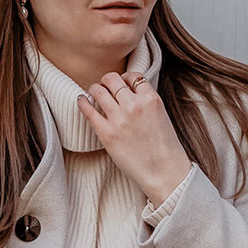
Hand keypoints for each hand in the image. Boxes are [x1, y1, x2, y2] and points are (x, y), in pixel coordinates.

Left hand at [76, 71, 192, 208]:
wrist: (163, 172)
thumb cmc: (165, 148)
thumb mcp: (161, 116)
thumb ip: (146, 102)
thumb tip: (129, 94)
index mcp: (150, 99)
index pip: (133, 76)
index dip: (125, 78)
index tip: (121, 83)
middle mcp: (134, 105)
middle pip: (113, 79)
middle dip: (107, 80)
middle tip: (104, 85)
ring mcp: (119, 119)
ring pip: (99, 91)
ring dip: (94, 89)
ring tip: (92, 92)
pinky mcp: (106, 133)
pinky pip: (89, 110)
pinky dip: (83, 102)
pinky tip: (81, 100)